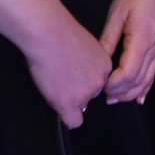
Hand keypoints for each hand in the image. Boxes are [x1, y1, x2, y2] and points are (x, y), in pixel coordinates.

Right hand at [24, 14, 113, 128]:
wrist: (48, 34)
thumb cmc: (61, 33)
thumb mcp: (86, 46)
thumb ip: (89, 63)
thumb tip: (80, 75)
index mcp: (106, 65)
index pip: (99, 83)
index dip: (85, 81)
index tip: (75, 76)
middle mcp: (100, 81)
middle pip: (91, 95)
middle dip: (78, 90)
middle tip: (61, 77)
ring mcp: (86, 93)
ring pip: (80, 105)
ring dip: (68, 98)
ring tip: (54, 79)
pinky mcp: (69, 102)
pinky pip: (74, 121)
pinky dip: (68, 117)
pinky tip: (60, 106)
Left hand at [101, 0, 154, 101]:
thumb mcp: (117, 14)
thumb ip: (108, 40)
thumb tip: (97, 61)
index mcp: (142, 40)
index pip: (128, 73)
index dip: (113, 84)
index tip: (99, 85)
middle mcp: (154, 47)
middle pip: (139, 81)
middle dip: (121, 93)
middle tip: (103, 97)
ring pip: (148, 78)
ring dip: (132, 92)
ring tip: (115, 98)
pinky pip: (154, 70)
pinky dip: (146, 85)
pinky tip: (140, 95)